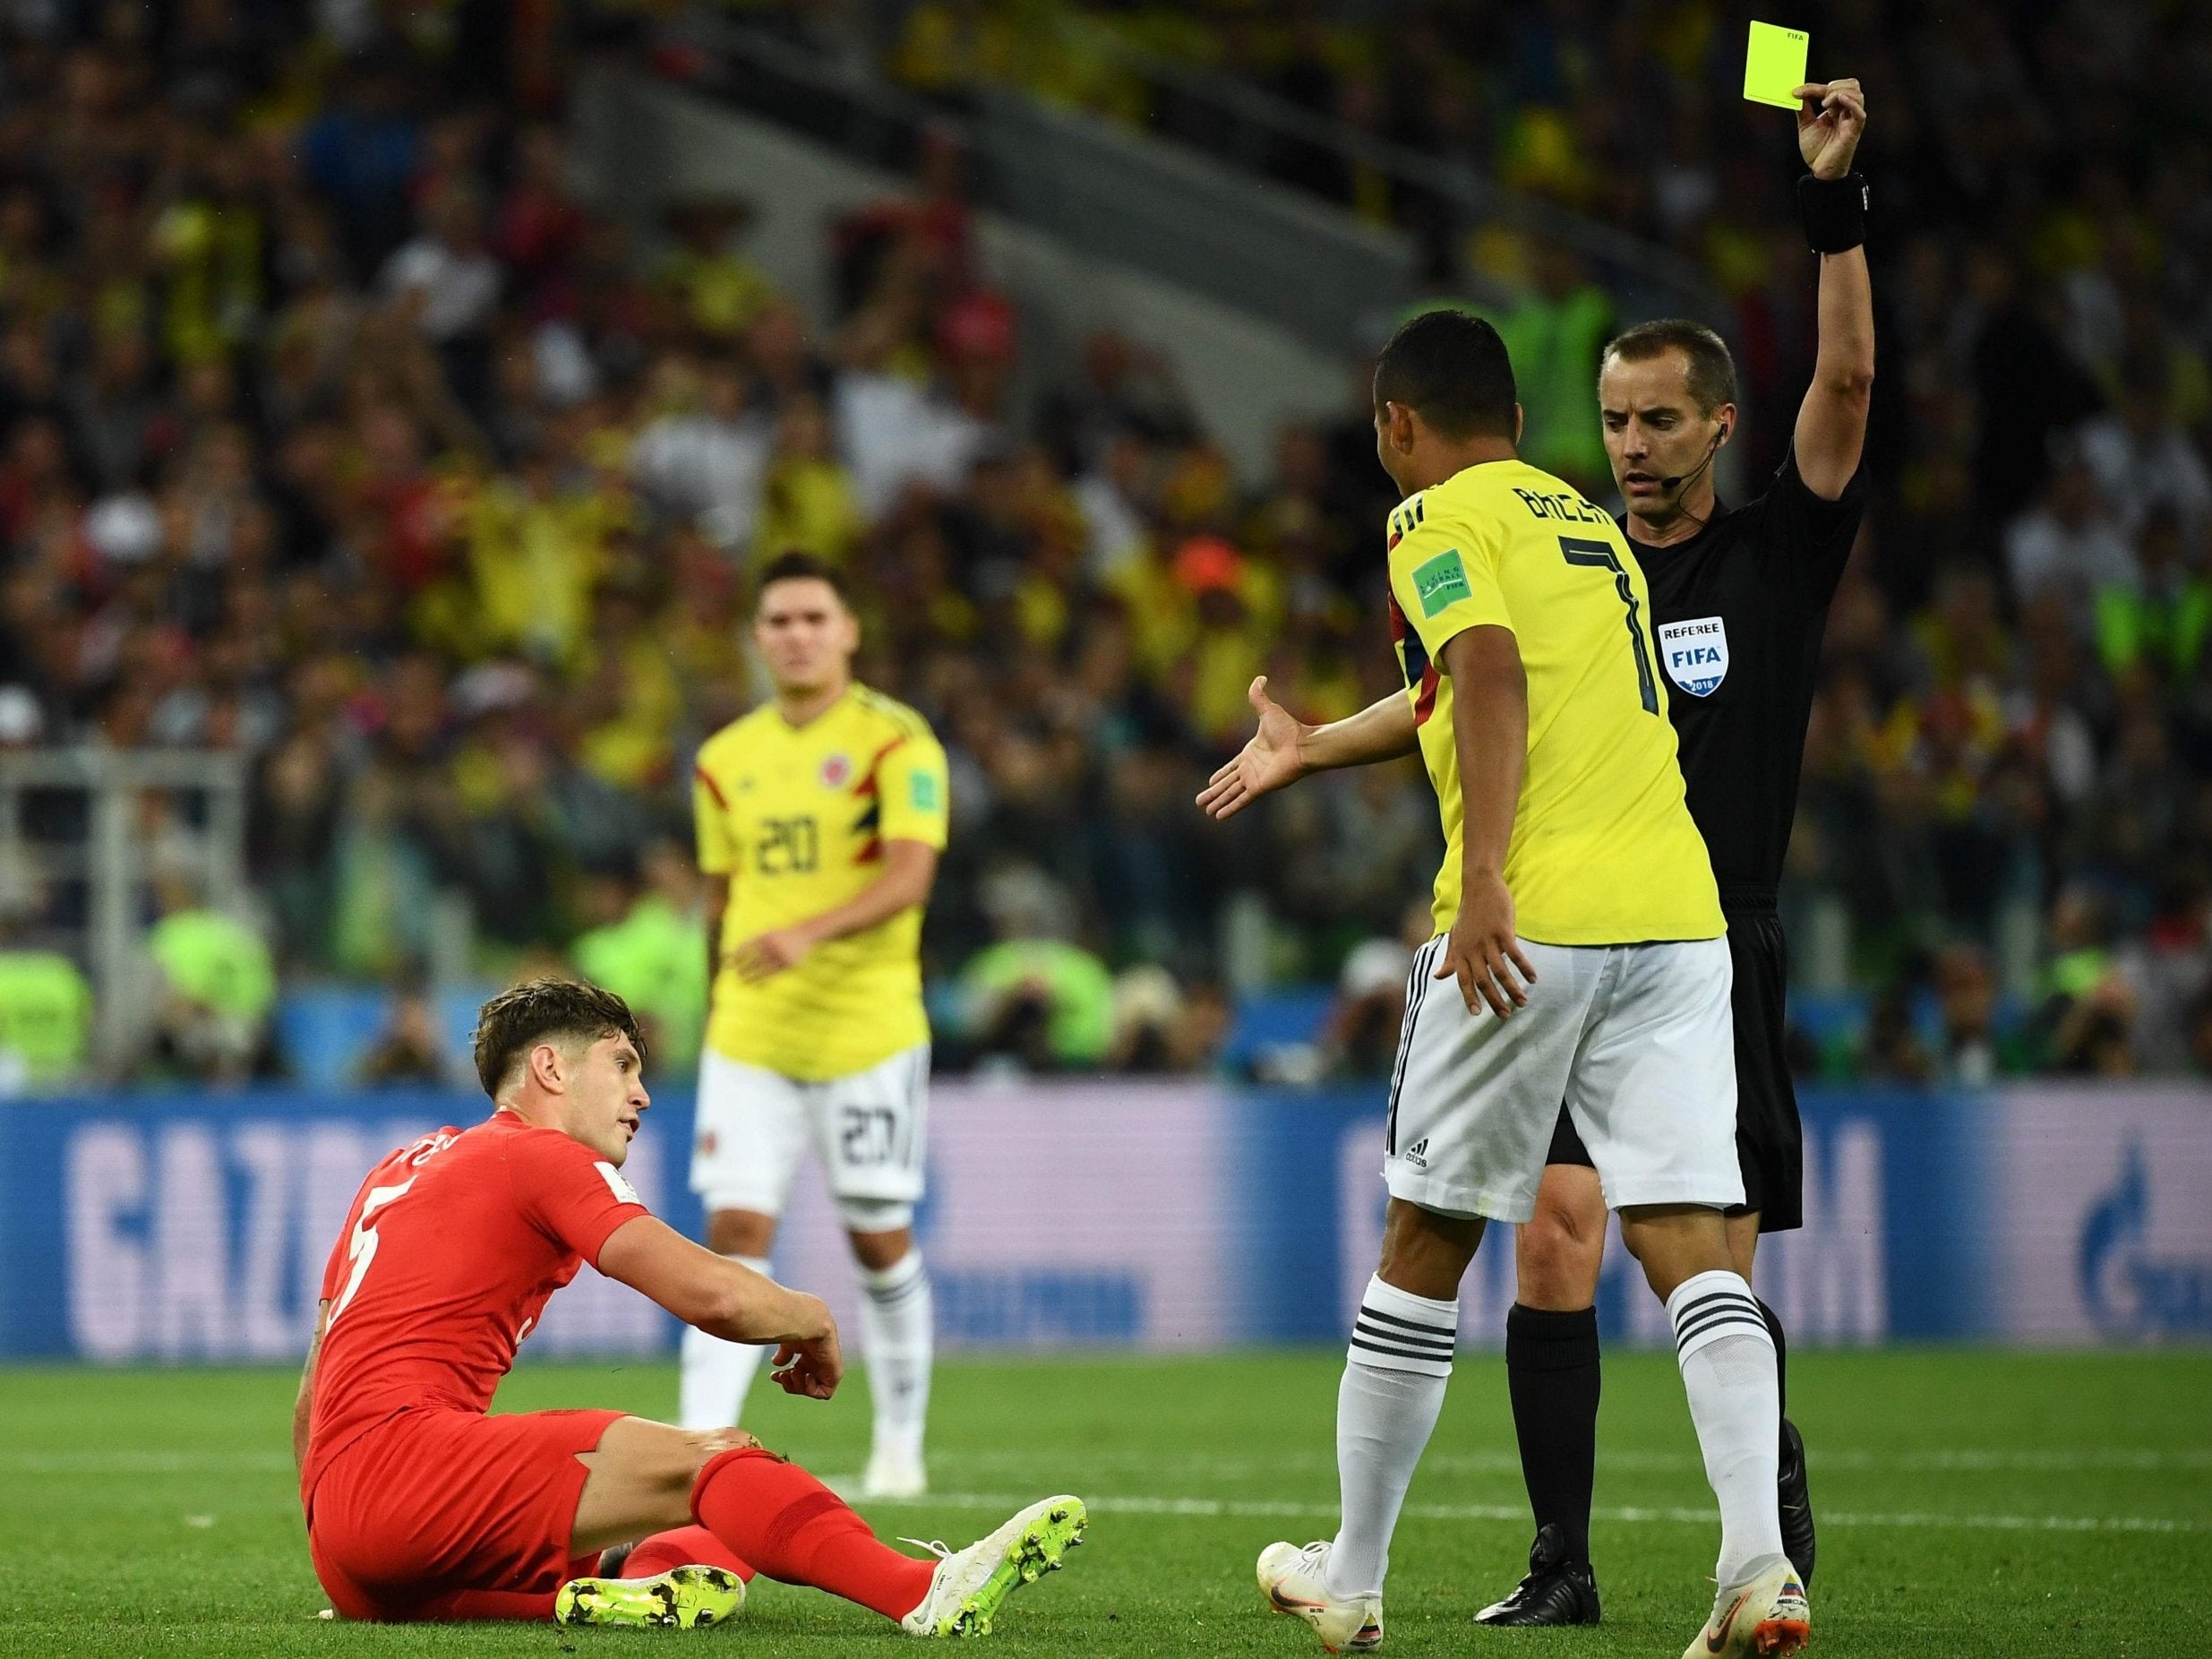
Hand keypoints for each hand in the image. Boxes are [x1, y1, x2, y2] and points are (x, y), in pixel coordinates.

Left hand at [731, 923, 818, 981]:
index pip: (745, 948)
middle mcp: (771, 946)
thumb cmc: (779, 935)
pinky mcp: (787, 964)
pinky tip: (757, 984)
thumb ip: (747, 944)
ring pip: (762, 969)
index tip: (728, 964)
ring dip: (751, 976)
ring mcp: (779, 955)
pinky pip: (772, 974)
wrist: (803, 934)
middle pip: (752, 960)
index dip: (736, 957)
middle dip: (743, 968)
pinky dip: (763, 980)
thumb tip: (727, 954)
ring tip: (743, 981)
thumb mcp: (764, 935)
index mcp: (764, 937)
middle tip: (737, 973)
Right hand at [769, 1306, 841, 1399]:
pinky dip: (812, 1389)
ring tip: (794, 1372)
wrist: (811, 1322)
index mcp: (809, 1354)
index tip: (774, 1375)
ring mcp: (827, 1368)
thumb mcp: (788, 1343)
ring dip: (799, 1386)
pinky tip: (806, 1375)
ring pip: (812, 1390)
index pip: (798, 1373)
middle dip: (790, 1384)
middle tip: (783, 1375)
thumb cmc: (798, 1329)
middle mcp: (819, 1362)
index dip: (786, 1378)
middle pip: (804, 1384)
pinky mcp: (835, 1374)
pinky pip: (825, 1393)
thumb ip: (785, 1354)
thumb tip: (777, 1363)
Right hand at [1196, 676, 1310, 820]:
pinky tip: (1218, 816)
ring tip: (1205, 810)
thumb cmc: (1288, 728)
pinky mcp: (1259, 788)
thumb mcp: (1267, 709)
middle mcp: (1250, 768)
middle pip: (1226, 783)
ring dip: (1217, 802)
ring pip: (1230, 793)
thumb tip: (1260, 677)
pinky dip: (1230, 808)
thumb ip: (1259, 696)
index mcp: (1250, 753)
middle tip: (1199, 801)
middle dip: (1213, 792)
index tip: (1210, 782)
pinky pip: (1241, 800)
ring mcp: (1254, 779)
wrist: (1302, 745)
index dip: (1220, 774)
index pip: (1230, 767)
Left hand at [1436, 870, 1536, 1016]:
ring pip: (1500, 971)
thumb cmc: (1469, 914)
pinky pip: (1515, 954)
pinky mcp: (1503, 931)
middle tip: (1505, 1014)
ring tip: (1522, 1002)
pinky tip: (1532, 979)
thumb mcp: (1455, 936)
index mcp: (1460, 951)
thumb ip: (1450, 958)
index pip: (1463, 979)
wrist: (1480, 886)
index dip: (1469, 997)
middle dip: (1494, 1000)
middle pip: (1483, 980)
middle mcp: (1472, 948)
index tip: (1477, 1014)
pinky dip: (1524, 968)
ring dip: (1512, 989)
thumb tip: (1438, 976)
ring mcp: (1487, 939)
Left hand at [1795, 79, 1865, 178]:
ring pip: (1856, 94)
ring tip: (1825, 104)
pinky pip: (1859, 112)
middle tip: (1819, 98)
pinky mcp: (1855, 129)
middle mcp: (1847, 111)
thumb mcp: (1806, 125)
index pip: (1832, 88)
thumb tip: (1798, 92)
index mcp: (1837, 108)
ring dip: (1839, 93)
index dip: (1814, 87)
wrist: (1820, 171)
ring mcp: (1852, 119)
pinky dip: (1850, 102)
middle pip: (1851, 85)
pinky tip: (1839, 100)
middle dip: (1833, 86)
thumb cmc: (1817, 150)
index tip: (1797, 92)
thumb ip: (1803, 108)